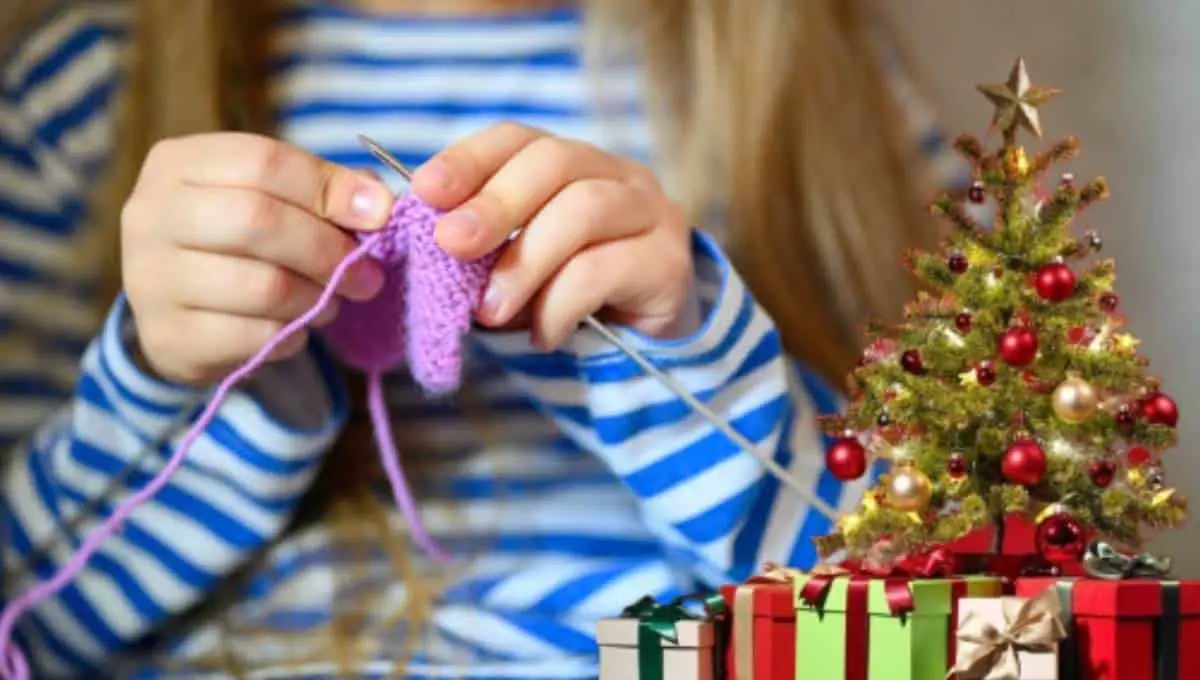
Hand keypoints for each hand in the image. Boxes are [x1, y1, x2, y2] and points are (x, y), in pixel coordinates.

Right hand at [122, 133, 393, 384]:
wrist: (178, 307)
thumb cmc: (238, 240)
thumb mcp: (272, 198)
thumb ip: (324, 191)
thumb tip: (378, 205)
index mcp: (177, 163)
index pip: (262, 162)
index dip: (329, 189)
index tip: (379, 214)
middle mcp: (150, 215)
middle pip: (257, 221)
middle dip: (327, 250)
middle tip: (368, 275)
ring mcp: (150, 278)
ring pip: (261, 286)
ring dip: (316, 298)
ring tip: (330, 301)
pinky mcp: (167, 337)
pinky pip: (252, 338)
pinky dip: (291, 336)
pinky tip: (295, 329)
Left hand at [411, 122, 694, 349]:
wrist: (650, 353)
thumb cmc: (569, 303)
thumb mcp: (515, 270)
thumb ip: (480, 253)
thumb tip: (424, 245)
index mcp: (572, 165)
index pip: (519, 139)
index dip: (470, 158)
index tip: (425, 190)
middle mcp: (618, 176)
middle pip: (555, 161)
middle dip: (496, 202)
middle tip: (451, 243)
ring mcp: (652, 213)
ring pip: (583, 210)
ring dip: (525, 261)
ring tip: (489, 310)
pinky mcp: (669, 262)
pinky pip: (604, 269)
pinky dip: (560, 305)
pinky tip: (541, 335)